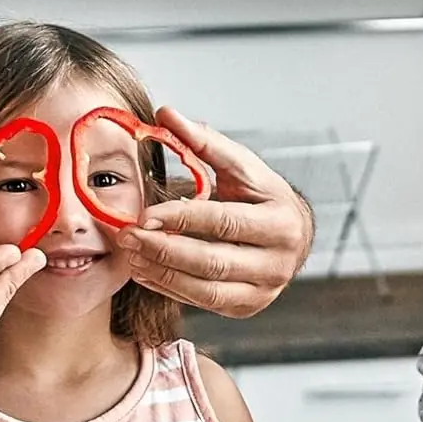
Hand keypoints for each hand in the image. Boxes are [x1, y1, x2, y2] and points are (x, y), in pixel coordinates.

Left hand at [116, 108, 312, 317]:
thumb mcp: (241, 167)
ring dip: (162, 273)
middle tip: (128, 237)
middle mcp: (279, 261)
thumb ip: (203, 142)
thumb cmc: (263, 197)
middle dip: (164, 250)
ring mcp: (265, 290)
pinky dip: (170, 288)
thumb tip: (165, 114)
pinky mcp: (247, 307)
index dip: (181, 218)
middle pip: (213, 262)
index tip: (144, 214)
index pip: (223, 221)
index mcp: (281, 221)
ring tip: (132, 255)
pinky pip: (203, 302)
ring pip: (206, 289)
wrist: (294, 236)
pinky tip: (146, 271)